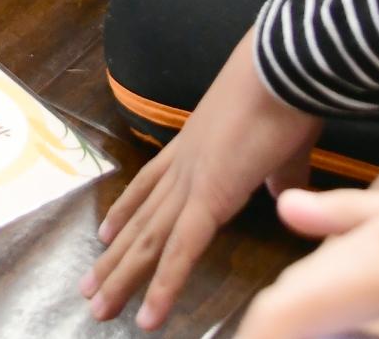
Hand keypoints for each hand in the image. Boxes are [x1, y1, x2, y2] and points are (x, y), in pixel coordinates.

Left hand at [86, 33, 319, 328]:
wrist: (286, 66)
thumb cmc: (290, 97)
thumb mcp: (284, 147)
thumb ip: (281, 176)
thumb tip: (286, 195)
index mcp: (196, 147)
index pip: (150, 185)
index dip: (125, 210)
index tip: (104, 234)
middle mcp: (184, 165)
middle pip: (140, 219)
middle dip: (114, 257)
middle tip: (88, 288)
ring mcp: (192, 181)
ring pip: (148, 240)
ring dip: (122, 277)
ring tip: (98, 306)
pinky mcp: (210, 197)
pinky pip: (181, 251)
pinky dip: (164, 286)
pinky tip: (147, 316)